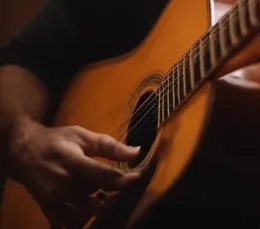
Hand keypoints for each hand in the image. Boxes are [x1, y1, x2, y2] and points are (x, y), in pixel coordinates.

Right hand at [7, 117, 140, 227]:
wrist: (25, 152)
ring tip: (101, 196)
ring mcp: (56, 201)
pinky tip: (86, 206)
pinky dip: (80, 219)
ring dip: (97, 209)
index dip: (124, 180)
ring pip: (84, 216)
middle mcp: (65, 186)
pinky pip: (68, 224)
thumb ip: (109, 146)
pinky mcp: (49, 210)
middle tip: (117, 188)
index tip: (136, 177)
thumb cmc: (58, 141)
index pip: (104, 177)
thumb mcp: (83, 135)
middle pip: (96, 202)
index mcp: (74, 163)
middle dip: (112, 198)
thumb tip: (137, 152)